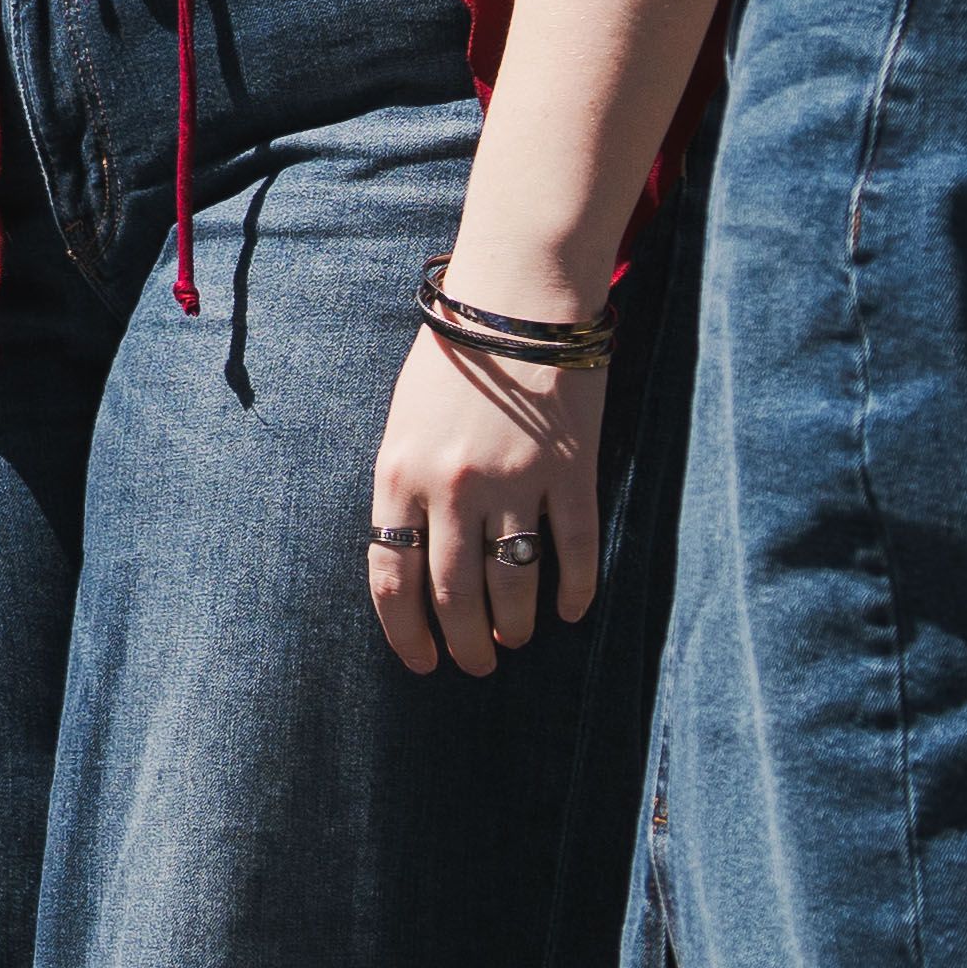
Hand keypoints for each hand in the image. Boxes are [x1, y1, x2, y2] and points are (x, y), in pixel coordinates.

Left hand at [366, 291, 607, 678]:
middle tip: (474, 665)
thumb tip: (414, 562)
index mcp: (398, 474)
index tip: (420, 662)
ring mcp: (515, 482)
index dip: (406, 634)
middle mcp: (452, 487)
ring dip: (514, 626)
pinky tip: (571, 611)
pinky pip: (572, 551)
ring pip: (514, 585)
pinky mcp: (571, 473)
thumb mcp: (403, 424)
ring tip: (515, 640)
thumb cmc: (452, 361)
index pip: (392, 579)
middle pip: (454, 595)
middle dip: (462, 644)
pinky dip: (574, 591)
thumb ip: (405, 489)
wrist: (517, 302)